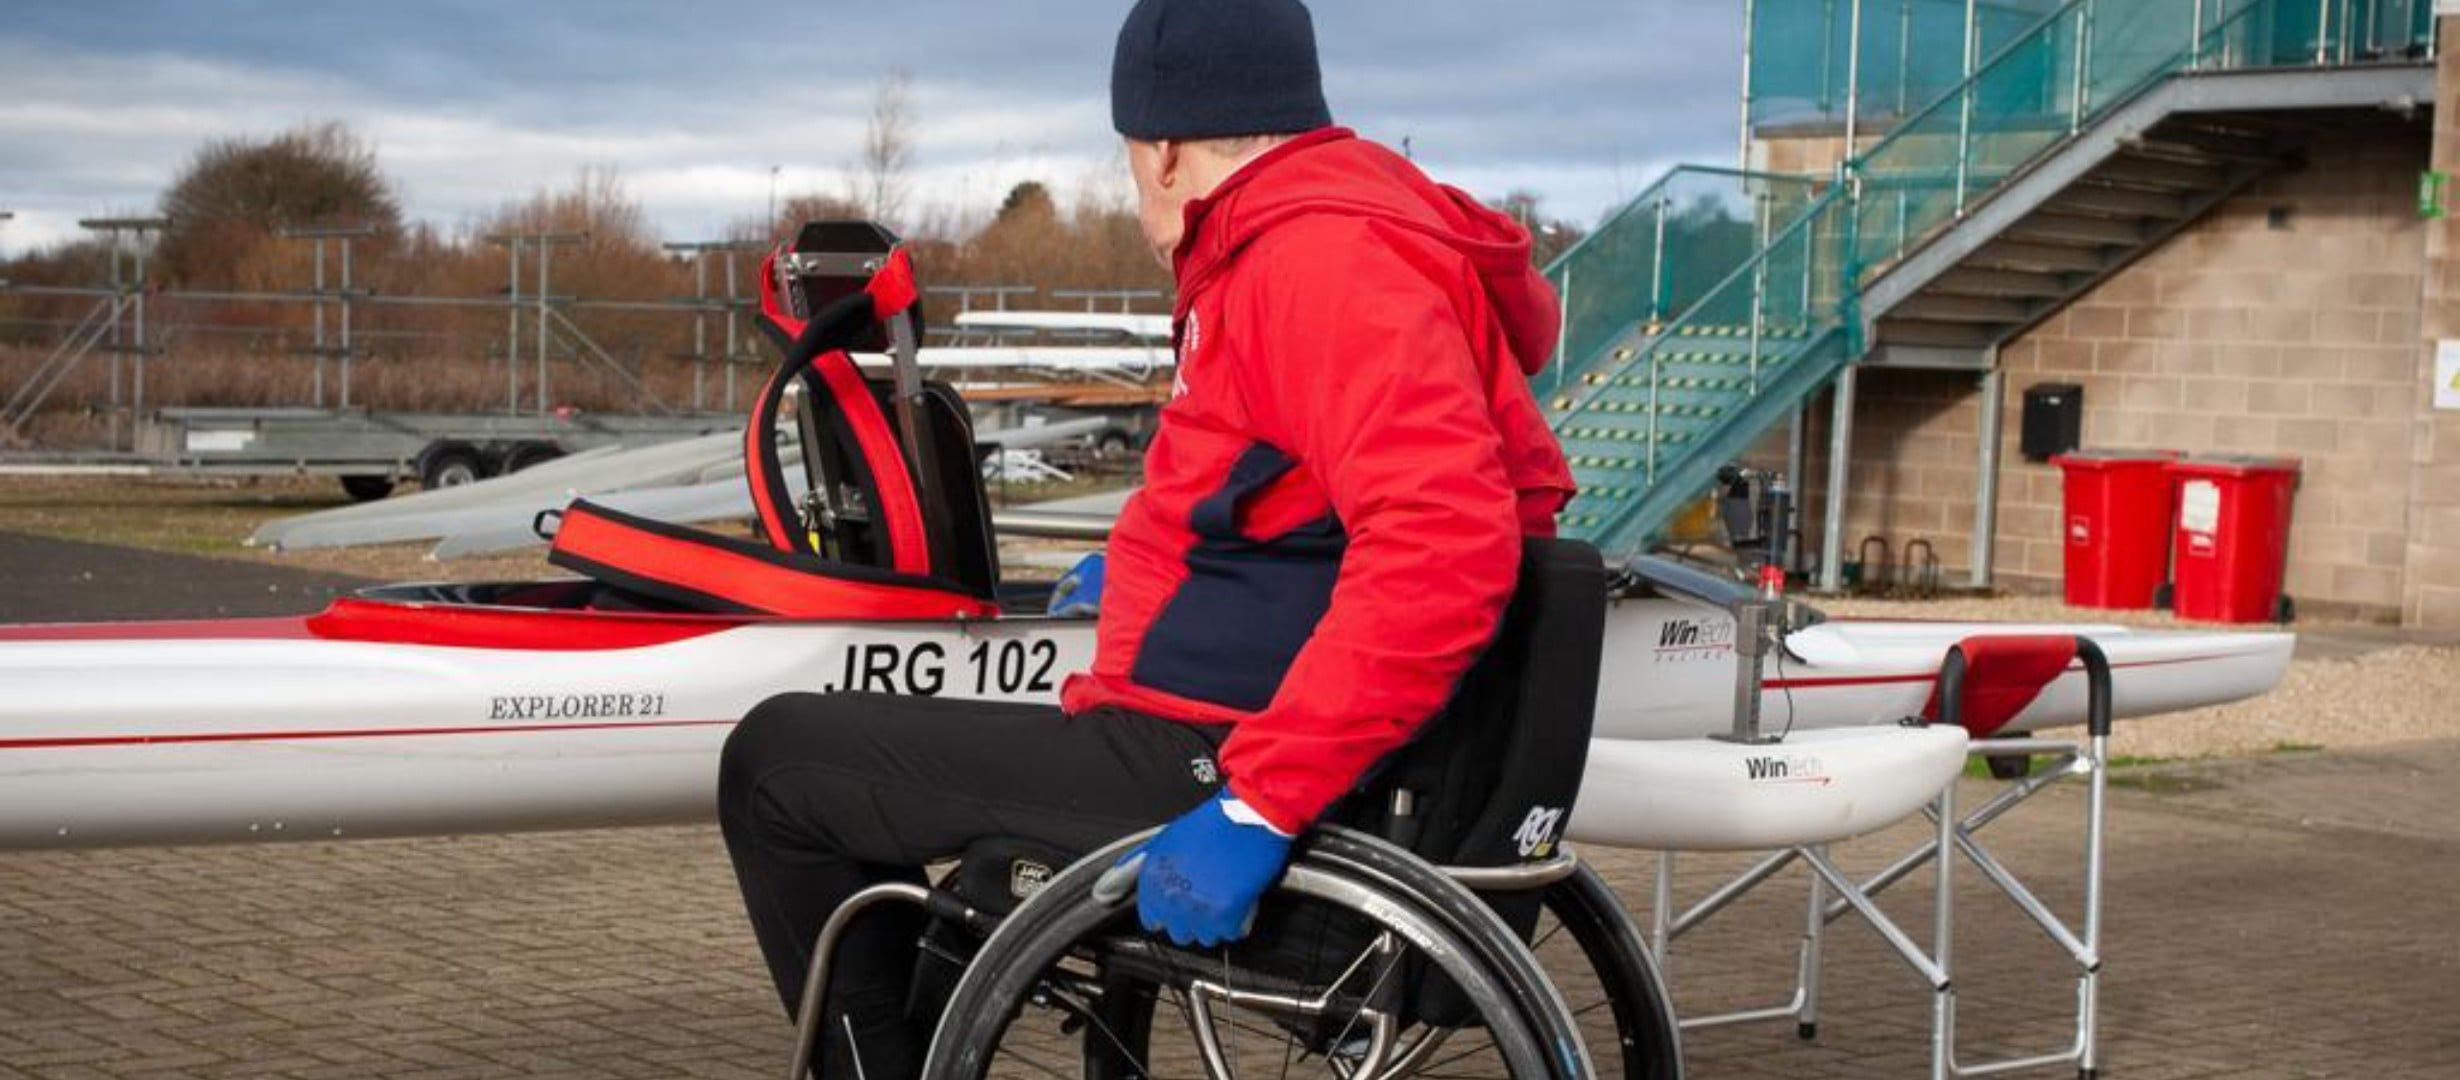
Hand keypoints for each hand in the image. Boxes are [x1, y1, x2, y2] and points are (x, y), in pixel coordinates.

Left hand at [1115, 793, 1292, 946]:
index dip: (1170, 911)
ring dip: (1217, 921)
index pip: (1152, 920)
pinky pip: (1232, 933)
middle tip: (1208, 895)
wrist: (1249, 814)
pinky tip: (1240, 897)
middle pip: (1179, 933)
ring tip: (1225, 894)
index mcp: (1152, 881)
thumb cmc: (1210, 823)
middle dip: (1194, 918)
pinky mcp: (1226, 916)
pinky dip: (1239, 920)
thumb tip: (1102, 892)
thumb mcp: (1161, 840)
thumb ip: (1131, 870)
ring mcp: (1198, 910)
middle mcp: (1170, 899)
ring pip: (1206, 937)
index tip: (1184, 900)